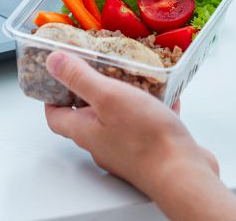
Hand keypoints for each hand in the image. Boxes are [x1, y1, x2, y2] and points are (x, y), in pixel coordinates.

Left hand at [44, 51, 235, 220]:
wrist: (183, 174)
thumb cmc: (146, 139)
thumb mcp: (108, 96)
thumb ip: (80, 78)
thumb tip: (53, 62)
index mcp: (85, 130)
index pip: (56, 116)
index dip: (52, 97)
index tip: (58, 78)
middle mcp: (102, 143)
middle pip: (87, 116)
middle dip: (91, 91)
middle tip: (98, 69)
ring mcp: (127, 149)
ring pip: (118, 118)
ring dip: (123, 97)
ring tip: (134, 77)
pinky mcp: (151, 150)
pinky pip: (147, 124)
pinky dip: (152, 107)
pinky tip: (165, 95)